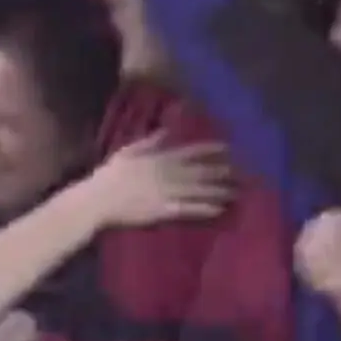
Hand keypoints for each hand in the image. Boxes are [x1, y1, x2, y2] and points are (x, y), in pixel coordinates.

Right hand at [84, 133, 233, 229]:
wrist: (96, 200)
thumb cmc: (109, 175)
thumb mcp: (129, 151)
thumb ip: (151, 141)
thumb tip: (168, 130)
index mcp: (159, 158)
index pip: (191, 151)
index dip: (211, 150)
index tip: (229, 148)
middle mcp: (167, 173)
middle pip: (201, 172)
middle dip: (224, 172)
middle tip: (244, 173)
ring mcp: (167, 192)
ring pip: (199, 190)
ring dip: (220, 191)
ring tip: (238, 192)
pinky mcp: (164, 210)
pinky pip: (189, 209)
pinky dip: (205, 209)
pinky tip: (220, 209)